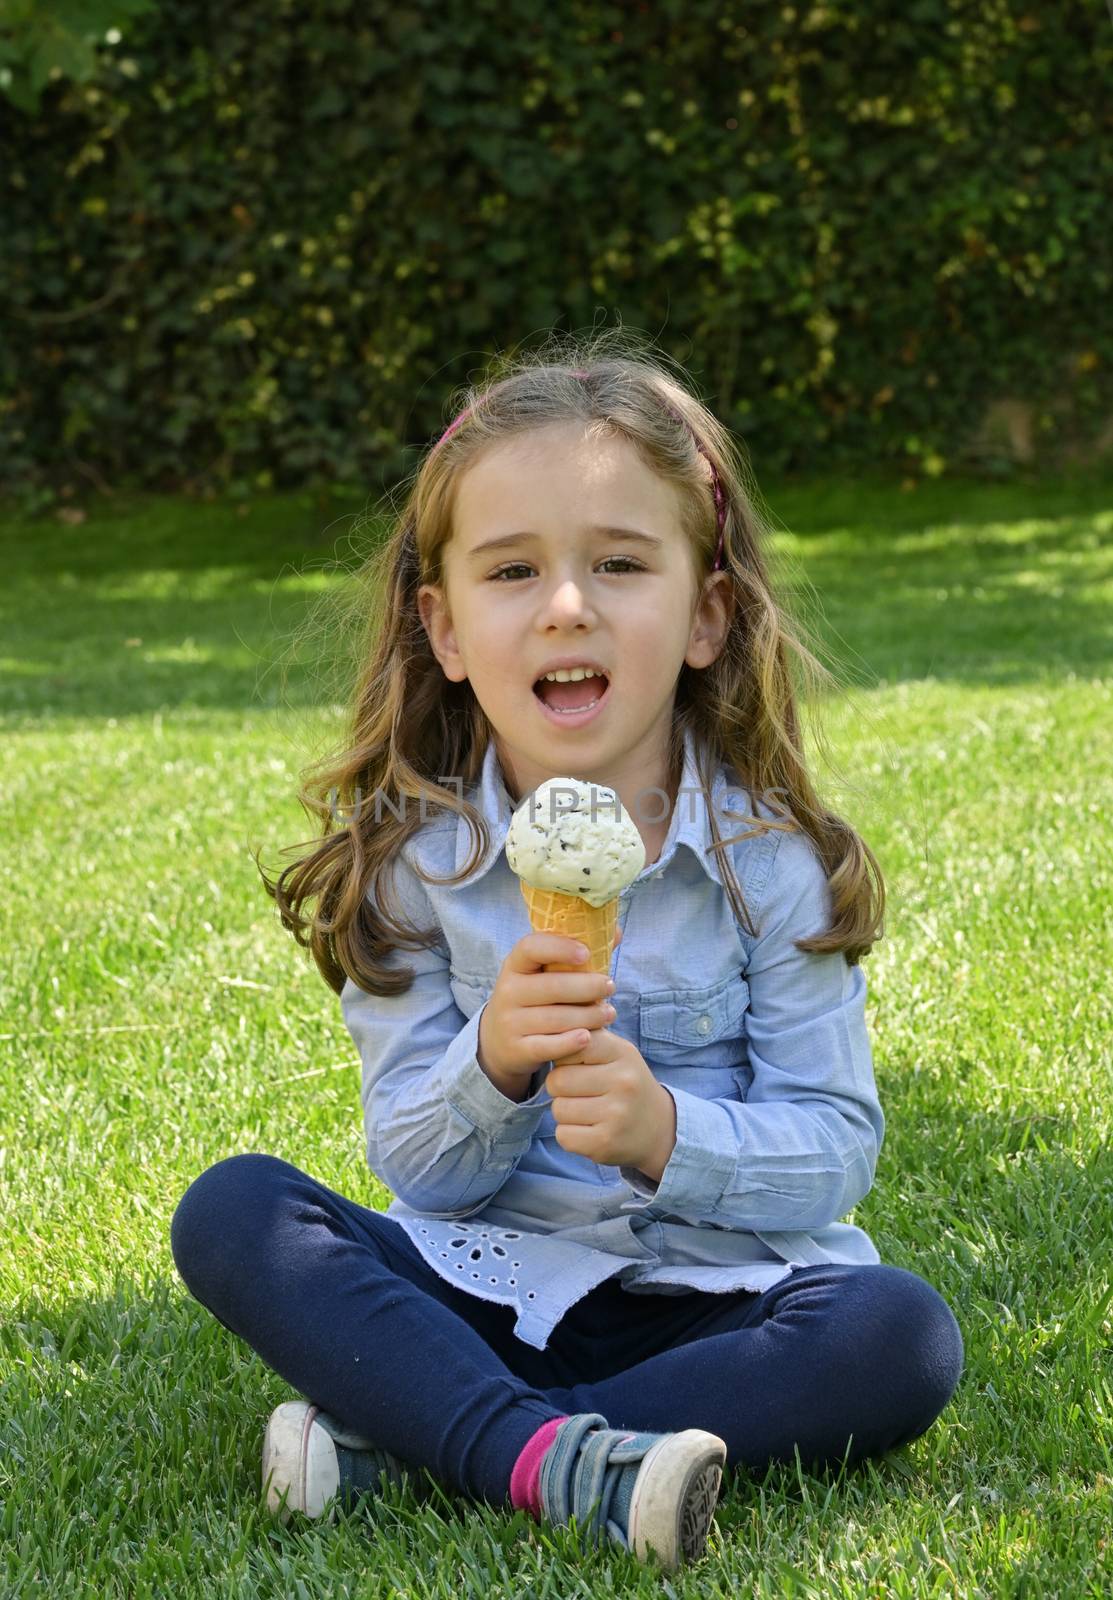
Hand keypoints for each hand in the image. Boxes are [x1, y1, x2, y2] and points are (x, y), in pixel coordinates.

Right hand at [477, 929, 619, 1086]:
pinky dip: (570, 1042)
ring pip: (555, 1018)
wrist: (499, 1041)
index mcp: (515, 965)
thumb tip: (617, 932)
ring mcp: (510, 1022)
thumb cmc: (534, 998)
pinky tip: (588, 1037)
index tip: (586, 953)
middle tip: (611, 986)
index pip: (530, 947)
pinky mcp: (516, 1049)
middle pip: (552, 986)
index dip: (559, 947)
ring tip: (609, 1013)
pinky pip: (547, 1046)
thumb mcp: (543, 973)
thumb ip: (578, 953)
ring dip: (588, 1016)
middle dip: (587, 987)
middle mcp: (508, 991)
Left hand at [546, 1027, 675, 1175]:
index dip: (565, 1058)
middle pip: (557, 1080)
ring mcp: (616, 1114)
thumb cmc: (625, 1083)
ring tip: (586, 1110)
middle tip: (580, 1092)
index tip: (577, 1065)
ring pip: (558, 1109)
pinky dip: (569, 1134)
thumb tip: (553, 1019)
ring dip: (565, 1112)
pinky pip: (563, 1136)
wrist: (659, 1127)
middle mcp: (623, 1082)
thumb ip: (586, 1035)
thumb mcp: (615, 1053)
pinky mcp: (606, 1143)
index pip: (571, 1045)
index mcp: (622, 1053)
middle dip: (560, 1088)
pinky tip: (588, 1130)